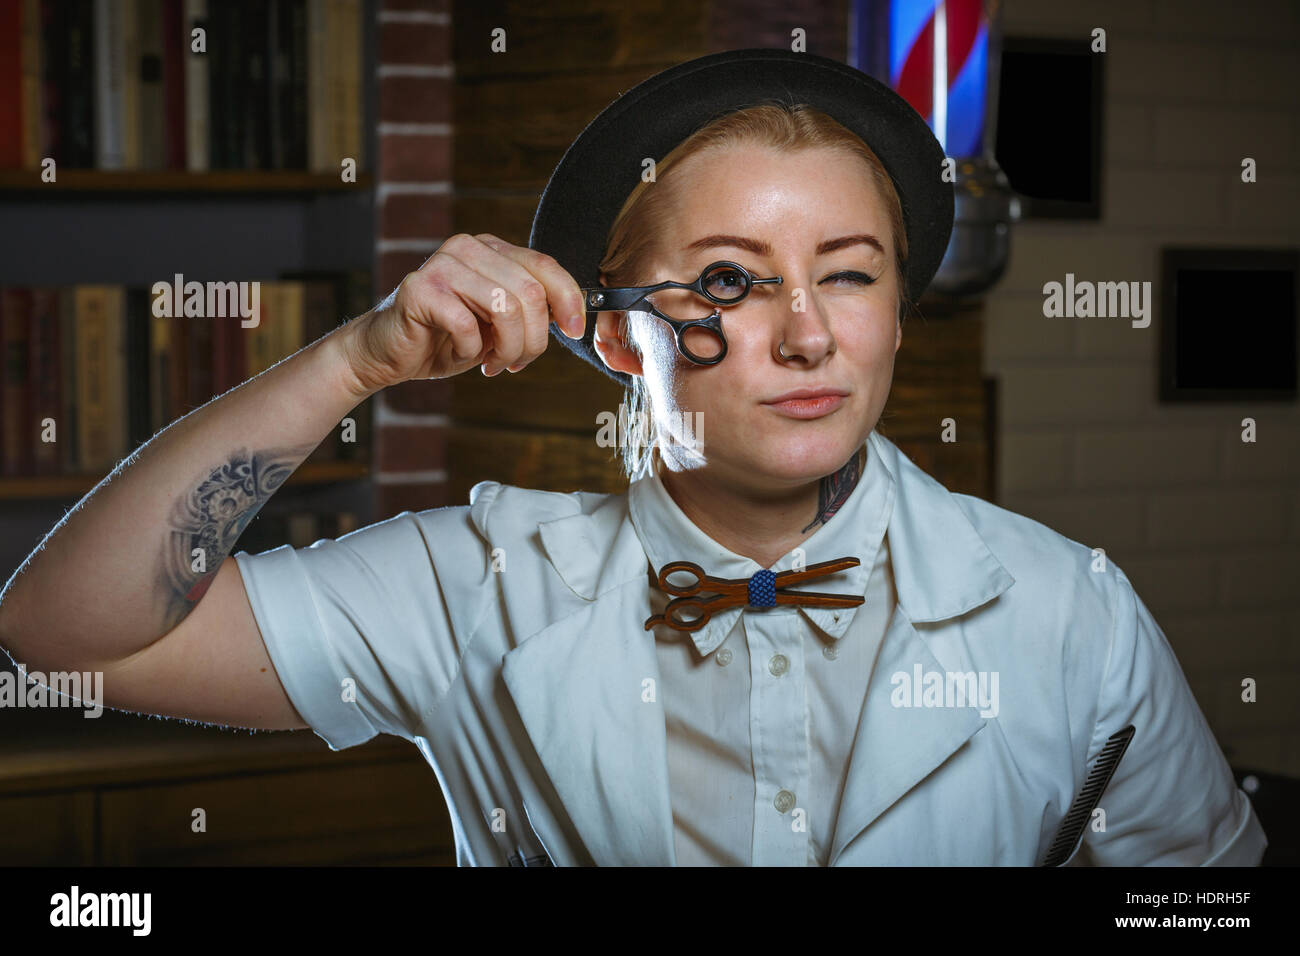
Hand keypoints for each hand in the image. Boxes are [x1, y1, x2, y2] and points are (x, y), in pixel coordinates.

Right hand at [338, 233, 587, 394]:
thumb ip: (529, 309)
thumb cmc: (445, 339)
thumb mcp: (498, 323)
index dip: (569, 300)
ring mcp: (442, 265)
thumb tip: (573, 317)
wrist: (389, 353)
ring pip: (506, 308)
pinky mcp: (420, 289)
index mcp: (490, 250)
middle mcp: (468, 248)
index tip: (575, 332)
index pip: (544, 266)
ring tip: (493, 363)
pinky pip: (468, 326)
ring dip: (507, 349)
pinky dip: (471, 351)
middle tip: (516, 363)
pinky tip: (459, 354)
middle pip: (530, 292)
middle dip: (534, 339)